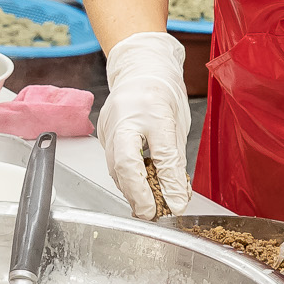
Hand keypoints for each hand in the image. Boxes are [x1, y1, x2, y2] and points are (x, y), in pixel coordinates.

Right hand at [96, 29, 189, 217]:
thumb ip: (173, 166)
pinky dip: (133, 179)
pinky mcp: (107, 140)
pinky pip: (117, 165)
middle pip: (120, 172)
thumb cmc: (159, 93)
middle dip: (139, 197)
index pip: (128, 164)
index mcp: (129, 119)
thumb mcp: (172, 128)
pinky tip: (147, 184)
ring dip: (136, 191)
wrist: (143, 71)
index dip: (140, 192)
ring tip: (157, 202)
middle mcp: (112, 128)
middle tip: (158, 213)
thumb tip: (176, 199)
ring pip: (118, 172)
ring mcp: (106, 134)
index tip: (155, 211)